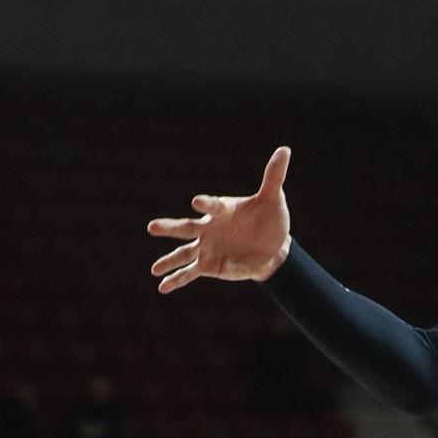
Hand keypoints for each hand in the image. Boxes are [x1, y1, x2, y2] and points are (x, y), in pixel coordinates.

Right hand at [147, 146, 291, 291]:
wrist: (272, 247)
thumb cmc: (270, 219)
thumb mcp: (273, 199)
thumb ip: (274, 176)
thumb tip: (285, 150)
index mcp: (223, 210)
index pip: (214, 206)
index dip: (207, 204)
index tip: (197, 202)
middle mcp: (210, 228)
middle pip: (187, 228)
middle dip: (170, 228)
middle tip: (152, 227)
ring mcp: (207, 247)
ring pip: (184, 252)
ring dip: (169, 260)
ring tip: (153, 269)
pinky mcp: (209, 265)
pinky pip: (190, 272)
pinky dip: (176, 280)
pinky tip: (162, 287)